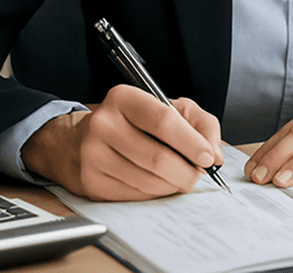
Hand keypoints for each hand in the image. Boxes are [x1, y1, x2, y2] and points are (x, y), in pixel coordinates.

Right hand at [21, 84, 223, 200]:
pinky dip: (156, 193)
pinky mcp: (91, 182)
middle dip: (187, 171)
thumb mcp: (166, 108)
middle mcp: (103, 124)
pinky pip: (135, 194)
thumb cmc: (131, 123)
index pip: (163, 121)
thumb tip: (215, 152)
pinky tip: (159, 184)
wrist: (77, 143)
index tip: (208, 157)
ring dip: (173, 184)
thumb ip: (199, 122)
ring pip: (148, 180)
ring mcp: (93, 155)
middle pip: (157, 157)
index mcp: (123, 98)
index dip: (191, 142)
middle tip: (198, 173)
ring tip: (181, 178)